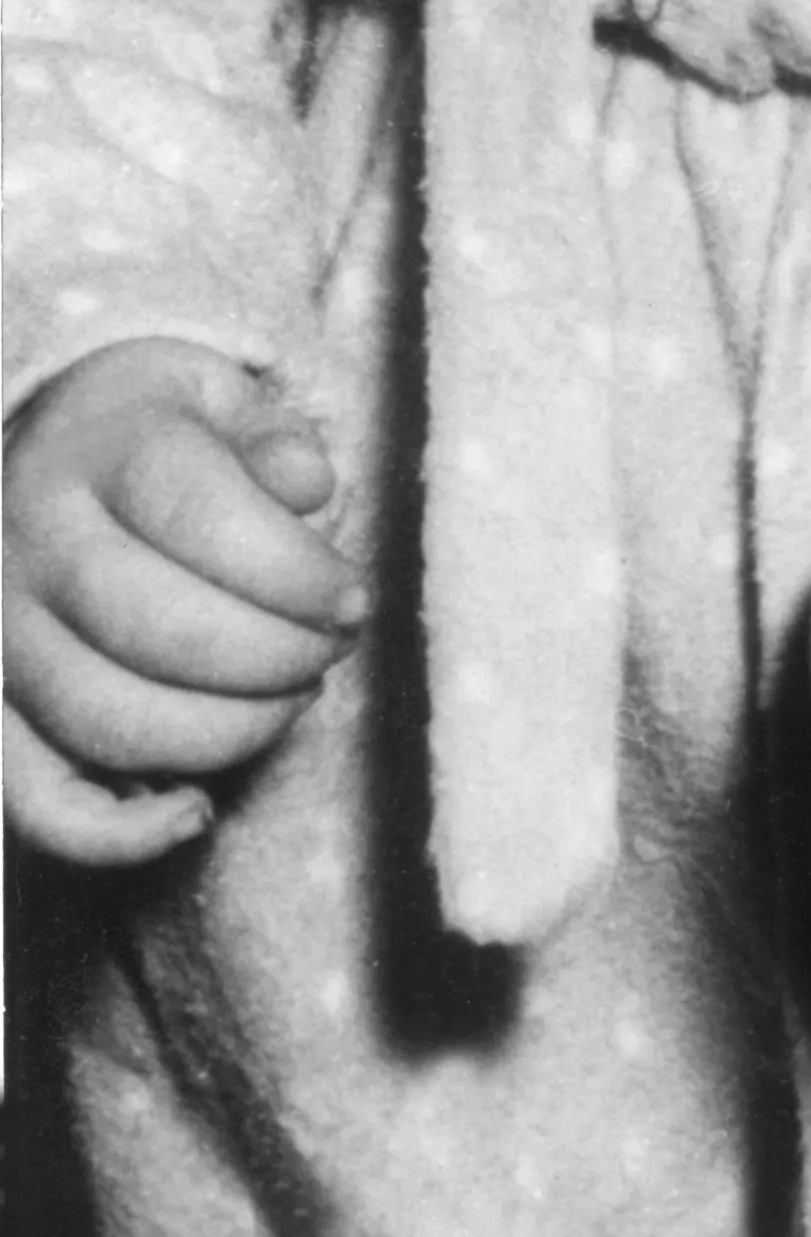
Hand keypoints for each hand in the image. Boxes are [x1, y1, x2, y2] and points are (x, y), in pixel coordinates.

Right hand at [5, 339, 357, 867]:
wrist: (41, 460)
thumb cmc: (152, 440)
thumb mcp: (214, 402)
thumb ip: (269, 438)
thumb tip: (308, 488)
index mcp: (97, 452)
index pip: (200, 515)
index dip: (295, 572)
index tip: (352, 600)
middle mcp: (28, 544)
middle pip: (158, 627)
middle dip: (276, 656)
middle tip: (329, 651)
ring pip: (107, 719)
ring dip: (227, 732)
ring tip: (287, 700)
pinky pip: (36, 801)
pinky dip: (116, 833)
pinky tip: (193, 812)